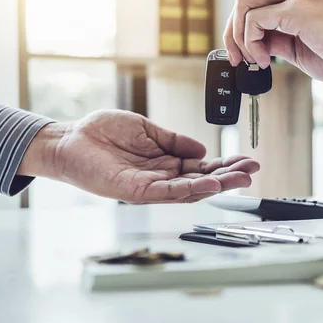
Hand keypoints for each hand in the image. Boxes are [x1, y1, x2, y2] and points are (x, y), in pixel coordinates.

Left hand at [18, 110, 259, 203]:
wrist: (69, 139)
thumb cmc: (103, 133)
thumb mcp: (147, 129)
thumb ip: (174, 140)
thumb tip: (203, 149)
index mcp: (166, 162)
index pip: (202, 167)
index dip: (225, 165)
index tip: (247, 160)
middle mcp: (161, 177)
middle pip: (202, 181)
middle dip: (229, 177)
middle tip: (253, 171)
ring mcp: (150, 186)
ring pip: (190, 190)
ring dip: (216, 186)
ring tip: (240, 179)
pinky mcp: (135, 191)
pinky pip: (167, 192)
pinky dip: (190, 190)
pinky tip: (209, 185)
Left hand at [223, 0, 322, 82]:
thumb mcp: (302, 48)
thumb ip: (278, 42)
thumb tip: (255, 47)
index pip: (256, 3)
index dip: (241, 31)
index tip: (243, 57)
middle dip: (232, 32)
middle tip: (238, 59)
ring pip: (244, 4)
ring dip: (239, 37)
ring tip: (255, 60)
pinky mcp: (297, 8)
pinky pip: (254, 20)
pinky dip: (251, 43)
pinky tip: (266, 59)